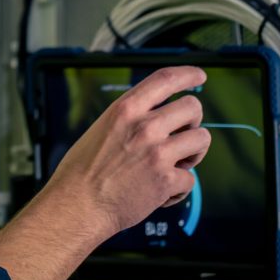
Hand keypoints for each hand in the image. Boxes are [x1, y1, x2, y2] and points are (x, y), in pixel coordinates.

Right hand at [44, 66, 211, 242]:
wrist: (77, 205)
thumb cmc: (82, 172)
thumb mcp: (101, 128)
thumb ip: (130, 118)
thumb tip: (155, 116)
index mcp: (126, 109)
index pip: (166, 79)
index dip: (188, 74)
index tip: (199, 76)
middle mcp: (145, 127)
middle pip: (193, 107)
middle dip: (193, 121)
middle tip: (182, 135)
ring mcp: (158, 153)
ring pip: (202, 139)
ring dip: (193, 153)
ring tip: (176, 164)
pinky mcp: (166, 180)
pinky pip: (191, 179)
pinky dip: (178, 189)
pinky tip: (161, 192)